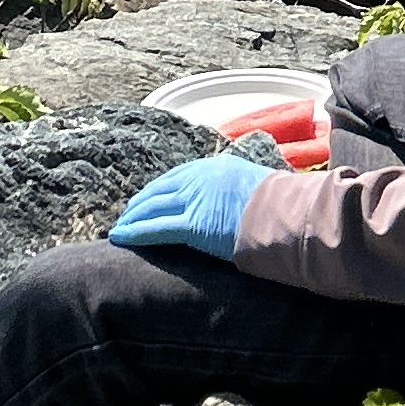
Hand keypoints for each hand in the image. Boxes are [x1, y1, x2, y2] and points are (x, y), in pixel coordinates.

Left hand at [110, 153, 266, 261]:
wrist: (285, 216)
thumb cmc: (278, 207)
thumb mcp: (253, 186)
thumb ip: (235, 191)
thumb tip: (234, 204)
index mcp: (214, 168)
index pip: (176, 177)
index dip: (158, 190)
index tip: (147, 198)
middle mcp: (199, 179)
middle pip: (159, 190)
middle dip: (139, 203)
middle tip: (126, 214)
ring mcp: (195, 200)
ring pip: (152, 208)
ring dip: (132, 218)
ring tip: (119, 228)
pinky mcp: (193, 225)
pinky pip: (156, 228)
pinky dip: (135, 232)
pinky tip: (121, 237)